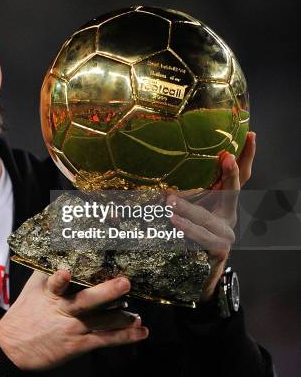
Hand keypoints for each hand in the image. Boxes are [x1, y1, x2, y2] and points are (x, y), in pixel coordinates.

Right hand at [0, 270, 147, 370]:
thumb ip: (48, 268)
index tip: (66, 271)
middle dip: (106, 292)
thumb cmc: (25, 313)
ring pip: (101, 320)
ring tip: (138, 314)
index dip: (61, 277)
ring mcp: (72, 327)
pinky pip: (105, 339)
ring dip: (122, 317)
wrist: (13, 346)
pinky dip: (124, 337)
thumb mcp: (33, 287)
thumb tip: (59, 246)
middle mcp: (63, 309)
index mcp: (49, 293)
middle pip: (86, 300)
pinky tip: (140, 332)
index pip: (56, 282)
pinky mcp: (78, 344)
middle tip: (124, 282)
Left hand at [167, 132, 256, 301]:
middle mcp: (228, 215)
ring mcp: (225, 234)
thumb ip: (180, 190)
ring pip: (208, 219)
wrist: (197, 272)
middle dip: (229, 174)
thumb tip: (157, 172)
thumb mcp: (188, 207)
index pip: (240, 175)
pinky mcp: (217, 251)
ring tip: (170, 202)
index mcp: (224, 201)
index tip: (250, 136)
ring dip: (189, 210)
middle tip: (225, 157)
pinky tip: (174, 224)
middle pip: (233, 192)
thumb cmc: (190, 233)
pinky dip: (187, 231)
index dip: (247, 156)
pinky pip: (201, 239)